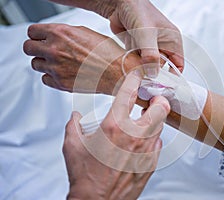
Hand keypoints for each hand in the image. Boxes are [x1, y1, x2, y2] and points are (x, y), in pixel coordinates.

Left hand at [23, 23, 139, 93]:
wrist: (118, 72)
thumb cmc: (108, 53)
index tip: (38, 38)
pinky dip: (51, 77)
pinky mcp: (60, 83)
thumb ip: (65, 33)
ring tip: (58, 63)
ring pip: (35, 64)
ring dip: (44, 63)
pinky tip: (63, 74)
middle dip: (35, 49)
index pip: (32, 31)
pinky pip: (45, 79)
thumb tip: (55, 36)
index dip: (36, 35)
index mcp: (60, 33)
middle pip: (28, 48)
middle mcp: (55, 50)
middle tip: (43, 51)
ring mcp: (56, 68)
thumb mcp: (85, 33)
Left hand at [47, 0, 183, 76]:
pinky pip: (138, 62)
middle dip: (154, 75)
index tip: (164, 88)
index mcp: (172, 40)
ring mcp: (149, 47)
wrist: (118, 3)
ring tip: (136, 78)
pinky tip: (128, 69)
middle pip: (162, 68)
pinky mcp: (138, 48)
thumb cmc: (137, 10)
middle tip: (146, 85)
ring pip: (149, 66)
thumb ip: (151, 54)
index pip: (178, 64)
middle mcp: (163, 44)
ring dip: (142, 70)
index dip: (172, 77)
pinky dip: (133, 66)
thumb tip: (153, 73)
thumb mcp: (146, 34)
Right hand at [63, 71, 169, 198]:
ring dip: (154, 119)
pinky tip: (142, 141)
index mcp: (114, 126)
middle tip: (152, 99)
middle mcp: (134, 135)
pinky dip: (152, 138)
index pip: (130, 93)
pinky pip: (157, 144)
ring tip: (145, 119)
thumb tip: (77, 116)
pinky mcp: (150, 162)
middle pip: (160, 108)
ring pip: (160, 125)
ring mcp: (145, 150)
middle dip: (158, 100)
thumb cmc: (85, 175)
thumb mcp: (72, 144)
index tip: (138, 76)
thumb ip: (74, 124)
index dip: (135, 80)